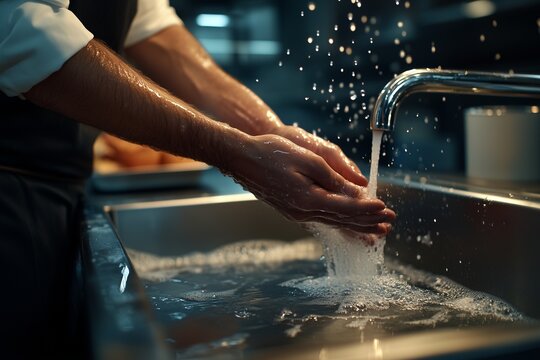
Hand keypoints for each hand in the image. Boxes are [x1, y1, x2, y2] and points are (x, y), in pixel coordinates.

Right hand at [225, 133, 394, 234]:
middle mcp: (303, 211)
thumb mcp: (307, 159)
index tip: (386, 209)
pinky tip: (347, 223)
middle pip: (342, 220)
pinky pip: (322, 218)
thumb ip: (333, 177)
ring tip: (375, 231)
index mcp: (309, 199)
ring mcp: (296, 212)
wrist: (240, 159)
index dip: (368, 209)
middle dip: (368, 222)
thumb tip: (356, 191)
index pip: (347, 208)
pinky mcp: (291, 209)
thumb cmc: (270, 153)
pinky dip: (339, 221)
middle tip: (389, 223)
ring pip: (333, 221)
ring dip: (356, 225)